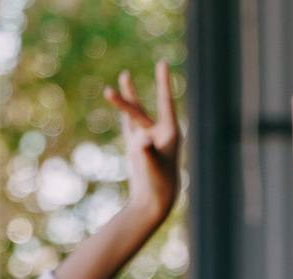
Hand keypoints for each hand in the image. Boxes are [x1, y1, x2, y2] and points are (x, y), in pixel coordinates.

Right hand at [104, 61, 180, 221]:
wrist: (155, 200)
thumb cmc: (158, 183)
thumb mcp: (153, 167)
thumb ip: (147, 152)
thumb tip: (141, 142)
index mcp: (170, 132)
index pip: (166, 102)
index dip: (164, 82)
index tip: (162, 63)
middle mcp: (160, 132)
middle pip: (140, 110)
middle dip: (129, 96)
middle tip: (124, 76)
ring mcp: (148, 138)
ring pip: (135, 113)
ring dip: (127, 98)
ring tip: (125, 75)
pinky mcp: (137, 145)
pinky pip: (130, 124)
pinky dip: (125, 112)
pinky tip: (121, 98)